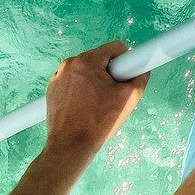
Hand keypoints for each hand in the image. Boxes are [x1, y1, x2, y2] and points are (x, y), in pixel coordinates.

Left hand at [41, 41, 147, 162]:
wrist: (71, 146)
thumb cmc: (99, 122)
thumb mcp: (129, 98)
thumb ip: (140, 78)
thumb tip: (142, 70)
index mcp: (87, 61)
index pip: (115, 48)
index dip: (126, 62)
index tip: (126, 78)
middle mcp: (69, 64)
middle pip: (99, 59)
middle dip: (109, 74)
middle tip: (112, 95)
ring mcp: (58, 77)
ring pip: (85, 71)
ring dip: (94, 81)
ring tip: (97, 104)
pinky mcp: (52, 90)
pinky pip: (72, 82)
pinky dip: (80, 90)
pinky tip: (84, 107)